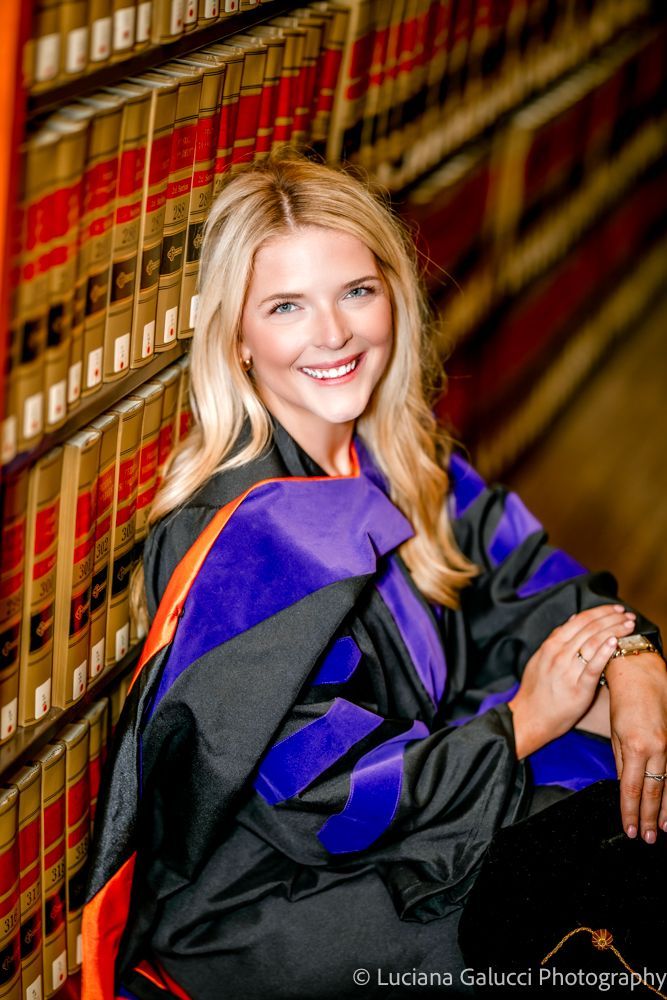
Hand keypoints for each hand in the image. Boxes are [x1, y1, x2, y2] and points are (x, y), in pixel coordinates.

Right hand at [508, 604, 636, 757]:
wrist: (529, 718)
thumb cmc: (535, 690)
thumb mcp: (539, 658)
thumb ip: (555, 638)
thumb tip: (572, 619)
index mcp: (551, 645)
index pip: (580, 620)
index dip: (600, 612)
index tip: (615, 609)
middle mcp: (559, 654)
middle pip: (590, 628)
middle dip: (612, 618)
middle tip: (628, 615)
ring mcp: (568, 670)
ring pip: (594, 643)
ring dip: (614, 630)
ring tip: (629, 625)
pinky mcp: (578, 688)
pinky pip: (593, 667)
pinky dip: (604, 652)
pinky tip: (614, 642)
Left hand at [605, 650, 666, 843]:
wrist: (642, 673)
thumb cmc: (623, 699)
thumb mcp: (615, 731)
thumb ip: (621, 760)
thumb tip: (626, 784)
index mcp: (635, 746)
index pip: (632, 788)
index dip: (631, 811)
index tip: (631, 829)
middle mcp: (658, 748)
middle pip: (655, 792)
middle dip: (651, 817)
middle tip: (650, 838)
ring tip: (665, 828)